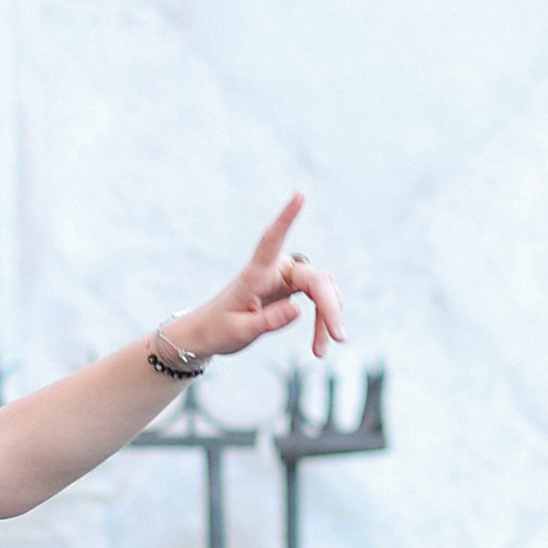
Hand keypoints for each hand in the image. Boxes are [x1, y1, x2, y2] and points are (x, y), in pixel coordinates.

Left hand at [164, 196, 346, 365]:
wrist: (208, 335)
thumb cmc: (217, 330)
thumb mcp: (240, 332)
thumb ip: (268, 321)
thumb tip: (298, 309)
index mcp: (256, 274)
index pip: (272, 240)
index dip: (286, 218)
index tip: (298, 195)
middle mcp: (275, 270)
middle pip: (316, 280)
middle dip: (330, 308)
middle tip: (339, 338)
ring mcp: (286, 278)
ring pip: (323, 291)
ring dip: (328, 319)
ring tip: (320, 351)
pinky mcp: (292, 290)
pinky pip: (319, 301)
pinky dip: (323, 321)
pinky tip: (320, 345)